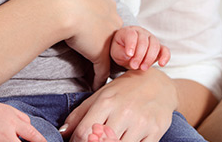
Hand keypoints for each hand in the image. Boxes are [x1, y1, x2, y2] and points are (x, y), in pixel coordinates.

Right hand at [49, 0, 122, 89]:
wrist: (62, 5)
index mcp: (105, 2)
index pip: (107, 16)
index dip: (101, 25)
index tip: (94, 31)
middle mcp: (112, 18)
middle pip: (114, 34)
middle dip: (108, 42)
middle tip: (98, 51)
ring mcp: (108, 37)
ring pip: (110, 52)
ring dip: (106, 61)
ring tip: (99, 71)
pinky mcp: (101, 53)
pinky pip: (103, 70)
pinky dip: (99, 79)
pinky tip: (95, 86)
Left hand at [61, 68, 177, 141]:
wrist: (159, 84)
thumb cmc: (125, 89)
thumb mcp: (101, 95)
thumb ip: (80, 114)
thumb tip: (62, 132)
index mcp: (106, 101)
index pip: (83, 131)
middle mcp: (124, 111)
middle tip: (96, 140)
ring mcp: (141, 122)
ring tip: (110, 139)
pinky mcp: (155, 131)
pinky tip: (125, 140)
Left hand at [110, 26, 170, 71]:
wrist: (126, 52)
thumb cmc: (120, 50)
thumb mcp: (115, 51)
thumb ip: (120, 52)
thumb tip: (129, 55)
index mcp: (129, 31)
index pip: (131, 34)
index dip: (131, 44)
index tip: (129, 55)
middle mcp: (141, 32)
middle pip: (143, 41)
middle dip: (139, 55)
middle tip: (133, 66)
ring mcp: (151, 38)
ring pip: (154, 45)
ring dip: (149, 58)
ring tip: (142, 68)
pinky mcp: (159, 47)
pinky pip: (165, 50)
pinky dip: (165, 56)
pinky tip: (161, 64)